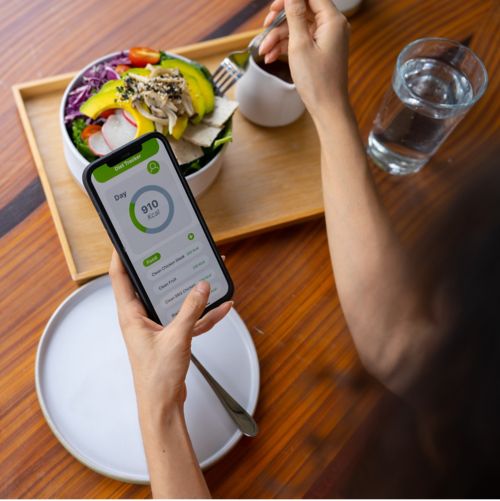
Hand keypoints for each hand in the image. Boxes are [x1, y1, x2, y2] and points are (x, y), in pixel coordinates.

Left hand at [109, 251, 232, 417]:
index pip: (120, 277)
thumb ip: (191, 310)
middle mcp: (141, 317)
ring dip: (190, 291)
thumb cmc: (156, 377)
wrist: (163, 404)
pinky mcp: (170, 335)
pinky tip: (220, 308)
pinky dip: (203, 314)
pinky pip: (188, 318)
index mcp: (131, 315)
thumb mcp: (177, 338)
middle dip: (165, 268)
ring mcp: (156, 326)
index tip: (128, 239)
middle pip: (150, 284)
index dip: (122, 256)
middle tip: (174, 250)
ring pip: (173, 300)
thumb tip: (201, 287)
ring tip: (206, 276)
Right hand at [259, 0, 349, 117]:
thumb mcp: (300, 45)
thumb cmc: (317, 81)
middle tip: (265, 25)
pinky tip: (271, 57)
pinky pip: (301, 40)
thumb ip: (295, 15)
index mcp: (333, 20)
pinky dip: (286, 47)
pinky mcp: (321, 50)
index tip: (273, 7)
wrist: (327, 108)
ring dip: (278, 37)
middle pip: (302, 9)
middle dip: (281, 20)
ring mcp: (327, 39)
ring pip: (298, 27)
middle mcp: (333, 26)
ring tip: (264, 51)